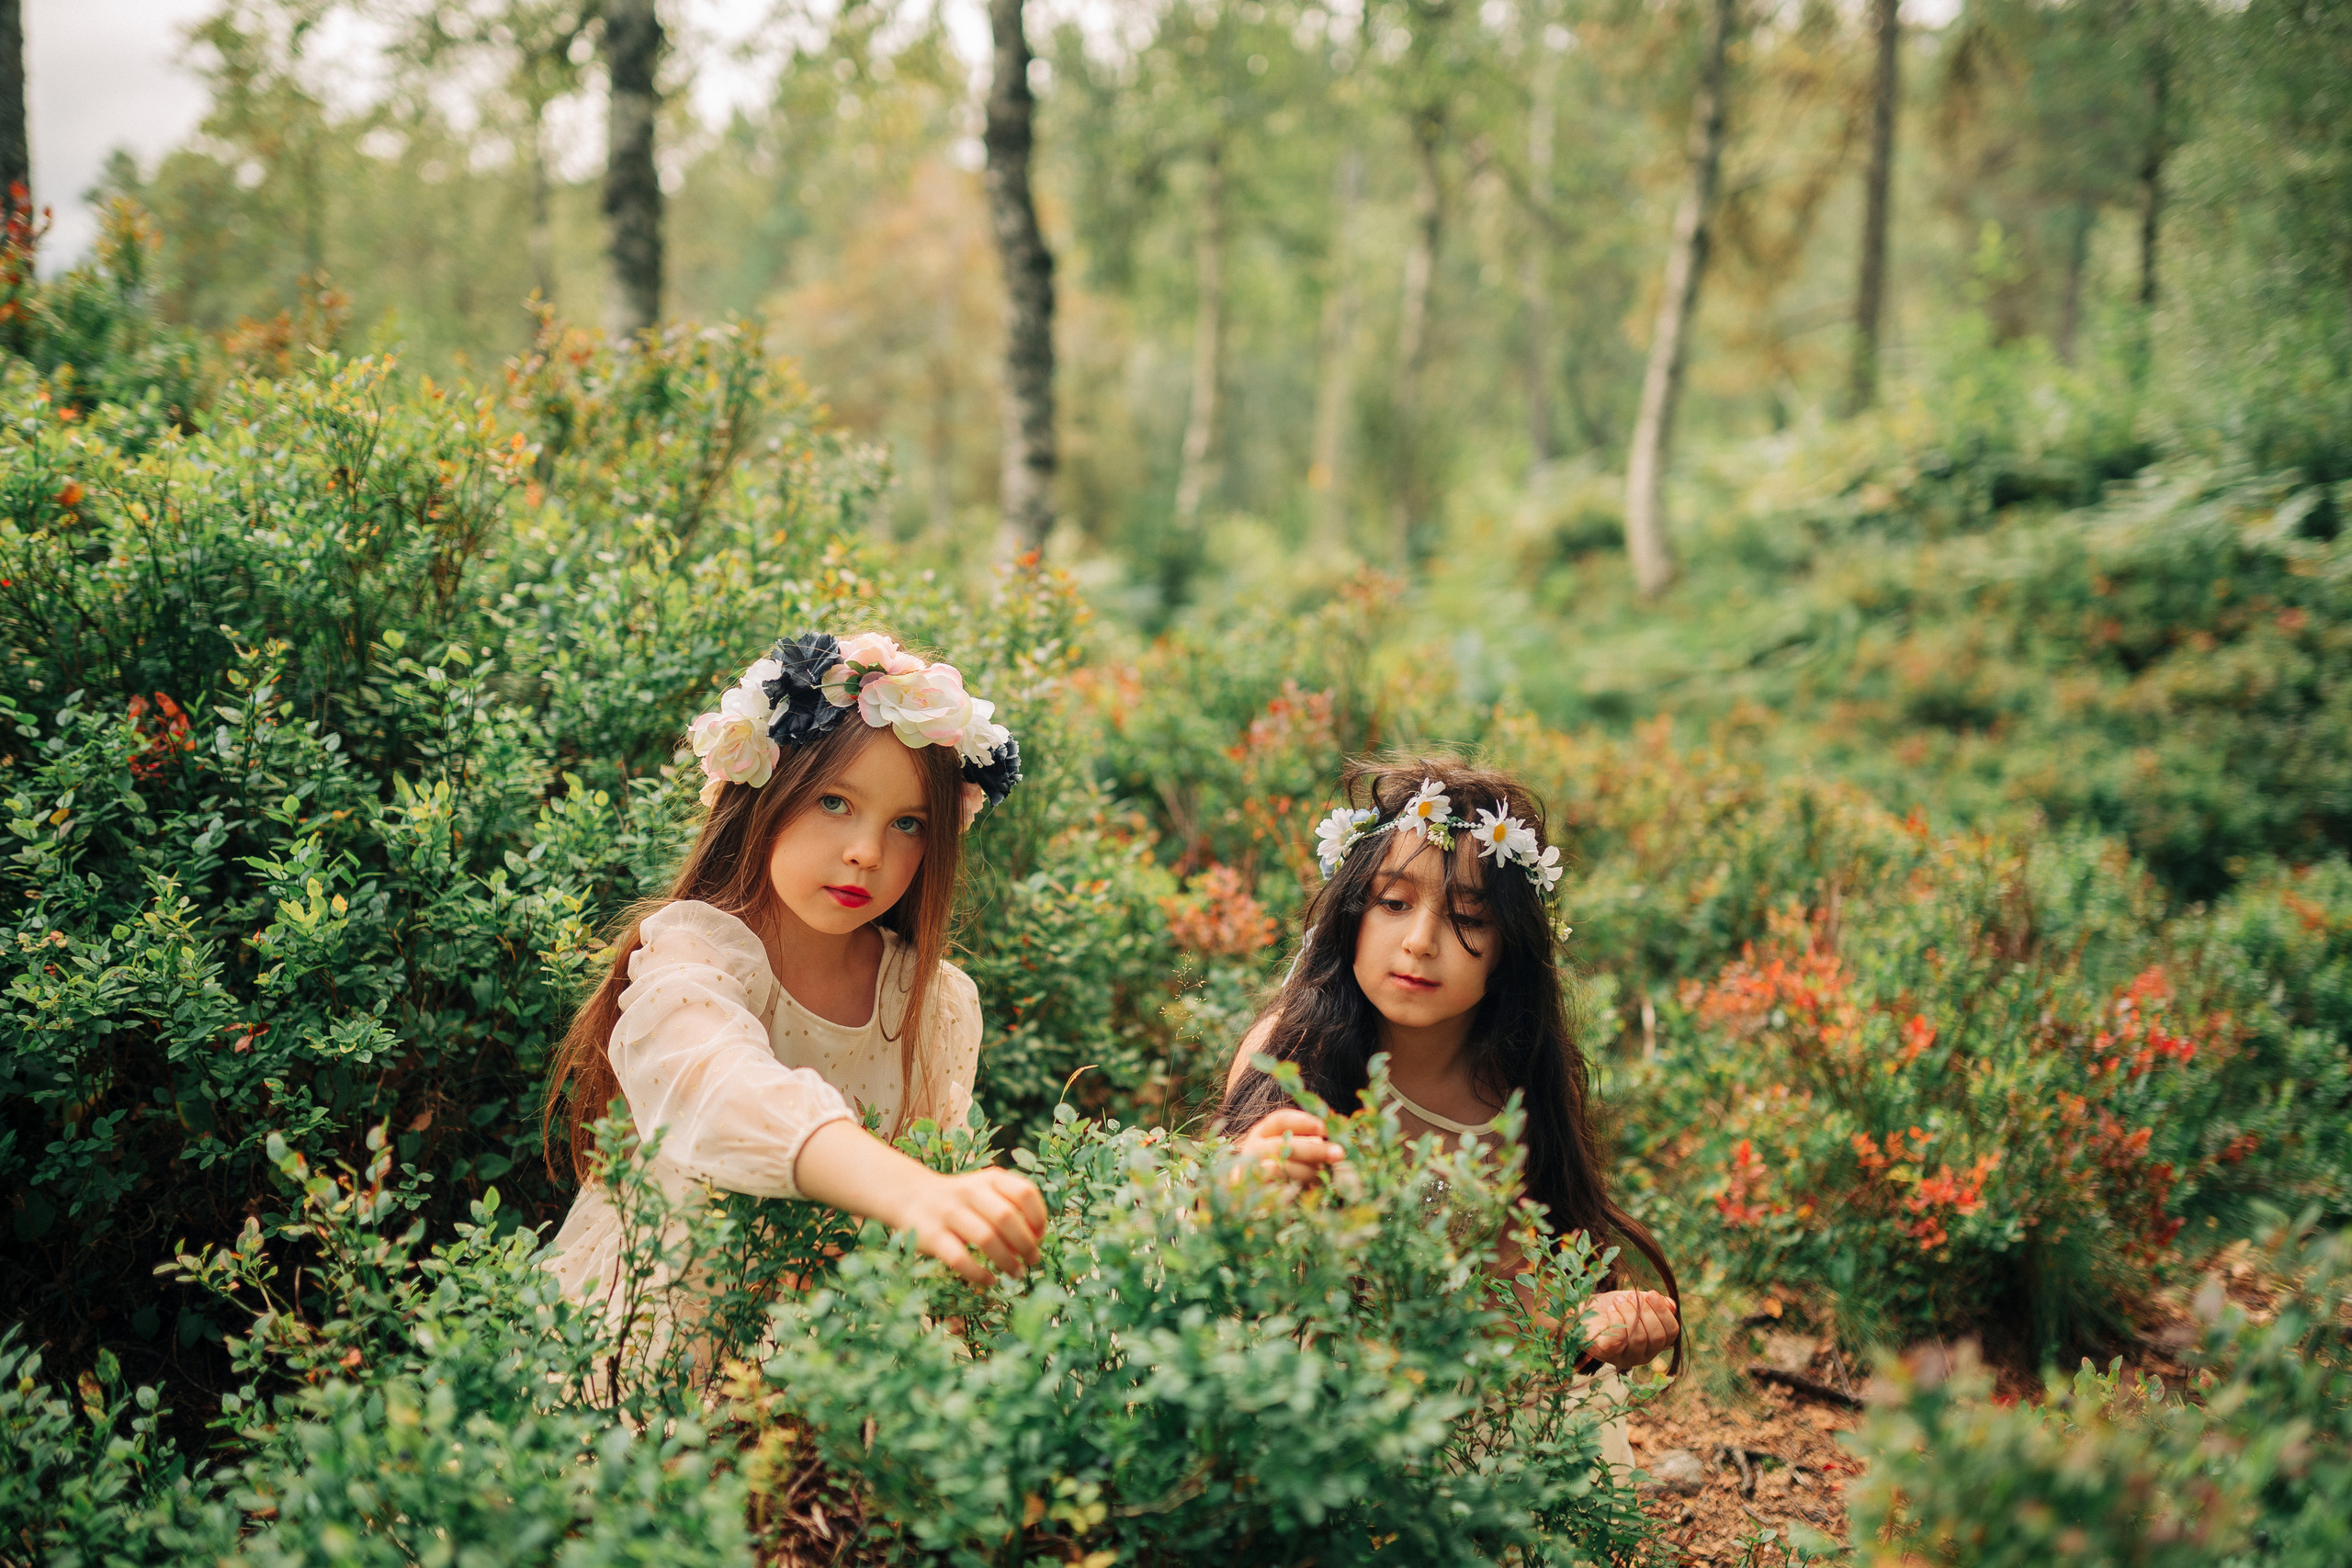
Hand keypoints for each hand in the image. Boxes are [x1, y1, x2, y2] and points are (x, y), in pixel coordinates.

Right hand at [892, 1166, 1047, 1288]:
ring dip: (1007, 1261)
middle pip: (1007, 1217)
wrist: (910, 1196)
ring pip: (986, 1238)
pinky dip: (979, 1273)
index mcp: (989, 1178)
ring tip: (1016, 1273)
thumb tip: (1035, 1242)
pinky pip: (960, 1258)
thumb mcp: (986, 1191)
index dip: (1039, 1217)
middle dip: (1026, 1244)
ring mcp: (948, 1212)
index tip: (1040, 1236)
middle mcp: (969, 1191)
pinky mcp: (931, 1236)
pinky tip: (990, 1281)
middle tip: (1032, 1260)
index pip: (1025, 1192)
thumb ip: (1011, 1207)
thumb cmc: (961, 1201)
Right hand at [1229, 1108, 1345, 1188]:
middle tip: (1339, 1154)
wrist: (1255, 1199)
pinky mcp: (1258, 1196)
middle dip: (1313, 1150)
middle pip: (1282, 1145)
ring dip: (1308, 1172)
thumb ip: (1309, 1143)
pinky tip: (1311, 1191)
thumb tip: (1333, 1147)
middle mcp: (1254, 1150)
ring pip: (1281, 1169)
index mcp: (1262, 1133)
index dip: (1303, 1122)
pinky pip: (1279, 1192)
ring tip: (1325, 1176)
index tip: (1325, 1129)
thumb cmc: (1285, 1168)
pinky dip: (1298, 1191)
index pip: (1280, 1120)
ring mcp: (1253, 1173)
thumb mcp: (1292, 1150)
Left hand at [1579, 1288, 1679, 1368]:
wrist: (1580, 1313)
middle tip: (1630, 1295)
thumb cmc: (1611, 1308)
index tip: (1651, 1293)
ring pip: (1639, 1338)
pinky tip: (1611, 1310)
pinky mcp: (1606, 1355)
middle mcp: (1643, 1355)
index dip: (1664, 1312)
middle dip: (1646, 1312)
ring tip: (1618, 1300)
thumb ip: (1654, 1303)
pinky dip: (1617, 1321)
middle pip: (1657, 1337)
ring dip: (1630, 1313)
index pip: (1671, 1332)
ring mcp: (1625, 1358)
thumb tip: (1672, 1304)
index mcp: (1654, 1343)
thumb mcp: (1635, 1301)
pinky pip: (1620, 1340)